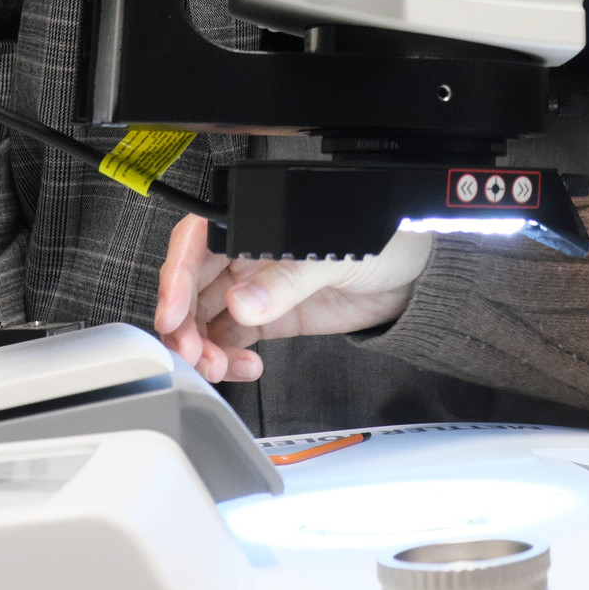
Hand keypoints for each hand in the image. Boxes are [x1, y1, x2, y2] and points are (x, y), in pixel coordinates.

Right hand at [151, 212, 433, 382]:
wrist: (417, 275)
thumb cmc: (384, 237)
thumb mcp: (337, 249)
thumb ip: (289, 277)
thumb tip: (244, 302)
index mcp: (256, 221)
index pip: (197, 243)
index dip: (176, 277)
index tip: (171, 314)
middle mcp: (247, 253)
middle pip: (193, 287)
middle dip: (184, 324)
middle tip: (192, 354)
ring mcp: (257, 288)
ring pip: (207, 319)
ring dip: (202, 347)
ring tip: (217, 367)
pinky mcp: (271, 318)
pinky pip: (232, 339)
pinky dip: (228, 358)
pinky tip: (243, 368)